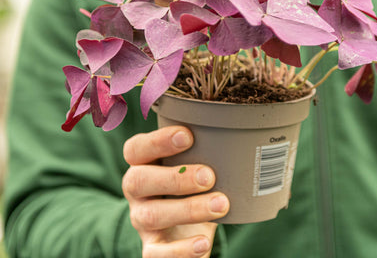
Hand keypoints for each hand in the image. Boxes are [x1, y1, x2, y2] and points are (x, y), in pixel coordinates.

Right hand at [122, 126, 229, 256]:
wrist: (187, 228)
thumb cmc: (193, 183)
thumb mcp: (193, 163)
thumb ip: (202, 149)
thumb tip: (236, 134)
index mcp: (142, 163)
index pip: (136, 148)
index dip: (157, 141)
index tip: (188, 136)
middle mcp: (136, 190)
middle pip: (139, 180)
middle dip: (176, 178)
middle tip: (210, 176)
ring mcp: (141, 220)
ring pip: (152, 215)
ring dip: (189, 209)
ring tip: (221, 204)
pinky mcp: (152, 248)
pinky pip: (155, 254)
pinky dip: (181, 250)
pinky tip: (203, 242)